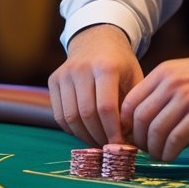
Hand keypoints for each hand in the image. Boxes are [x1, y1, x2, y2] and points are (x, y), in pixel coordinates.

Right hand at [48, 24, 142, 146]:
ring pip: (70, 117)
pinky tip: (86, 132)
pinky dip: (72, 129)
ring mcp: (65, 74)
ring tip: (98, 142)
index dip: (112, 131)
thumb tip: (128, 139)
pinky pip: (60, 114)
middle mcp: (81, 69)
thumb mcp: (134, 77)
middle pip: (86, 114)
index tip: (120, 144)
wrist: (96, 39)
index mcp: (106, 67)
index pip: (106, 107)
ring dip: (85, 136)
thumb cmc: (120, 63)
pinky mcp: (54, 80)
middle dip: (99, 136)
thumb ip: (132, 105)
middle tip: (109, 147)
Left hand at [121, 51, 188, 161]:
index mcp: (163, 72)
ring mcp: (187, 98)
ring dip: (153, 149)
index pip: (129, 102)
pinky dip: (169, 152)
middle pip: (139, 119)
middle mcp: (171, 83)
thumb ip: (163, 91)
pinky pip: (176, 139)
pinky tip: (171, 156)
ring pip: (156, 131)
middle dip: (138, 140)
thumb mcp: (183, 73)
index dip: (125, 125)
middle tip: (144, 150)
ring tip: (159, 155)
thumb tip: (142, 121)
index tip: (130, 137)